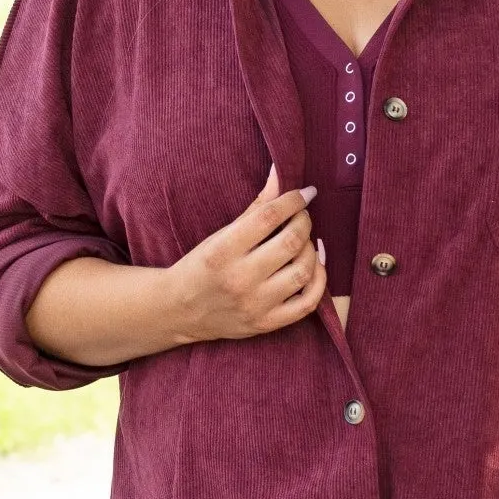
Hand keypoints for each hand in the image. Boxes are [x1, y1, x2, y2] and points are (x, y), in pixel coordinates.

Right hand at [170, 166, 325, 343]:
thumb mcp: (219, 234)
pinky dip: (319, 281)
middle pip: (291, 243)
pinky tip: (315, 265)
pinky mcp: (266, 324)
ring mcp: (255, 305)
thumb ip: (255, 208)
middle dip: (304, 222)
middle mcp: (239, 279)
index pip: (269, 217)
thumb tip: (280, 174)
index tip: (305, 193)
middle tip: (301, 217)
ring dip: (312, 250)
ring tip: (303, 241)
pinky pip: (308, 303)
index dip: (293, 200)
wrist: (179, 311)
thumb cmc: (200, 266)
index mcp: (222, 251)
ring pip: (303, 271)